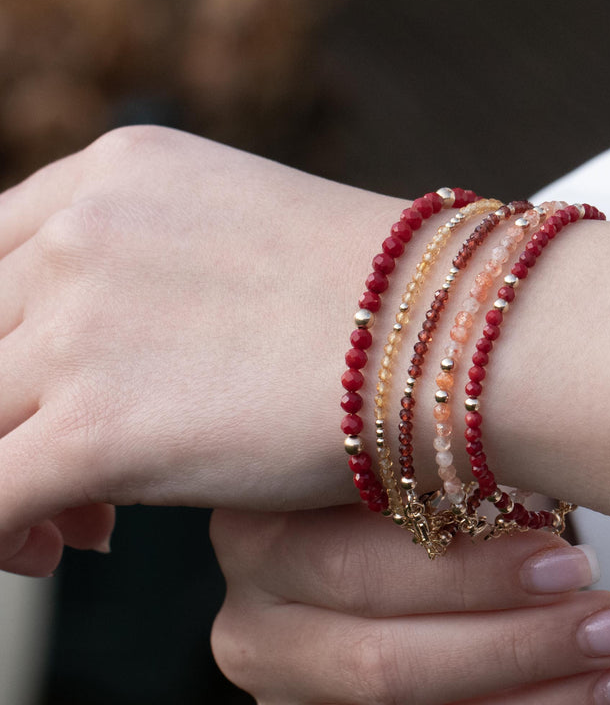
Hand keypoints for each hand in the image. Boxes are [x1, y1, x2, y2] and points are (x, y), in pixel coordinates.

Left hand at [0, 125, 401, 574]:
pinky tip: (45, 548)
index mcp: (115, 176)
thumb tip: (106, 354)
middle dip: (7, 412)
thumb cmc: (373, 297)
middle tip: (66, 478)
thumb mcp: (237, 240)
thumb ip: (151, 274)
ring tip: (75, 525)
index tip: (48, 394)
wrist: (448, 333)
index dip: (8, 338)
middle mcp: (82, 235)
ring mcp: (82, 328)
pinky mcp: (99, 428)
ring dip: (4, 475)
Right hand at [210, 505, 609, 704]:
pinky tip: (578, 693)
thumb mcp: (376, 468)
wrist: (327, 552)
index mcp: (256, 537)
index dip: (466, 575)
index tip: (566, 559)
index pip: (356, 565)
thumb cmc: (367, 485)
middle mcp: (252, 624)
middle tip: (608, 618)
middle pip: (380, 659)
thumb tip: (535, 488)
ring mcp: (280, 689)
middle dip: (508, 644)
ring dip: (527, 692)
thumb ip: (425, 478)